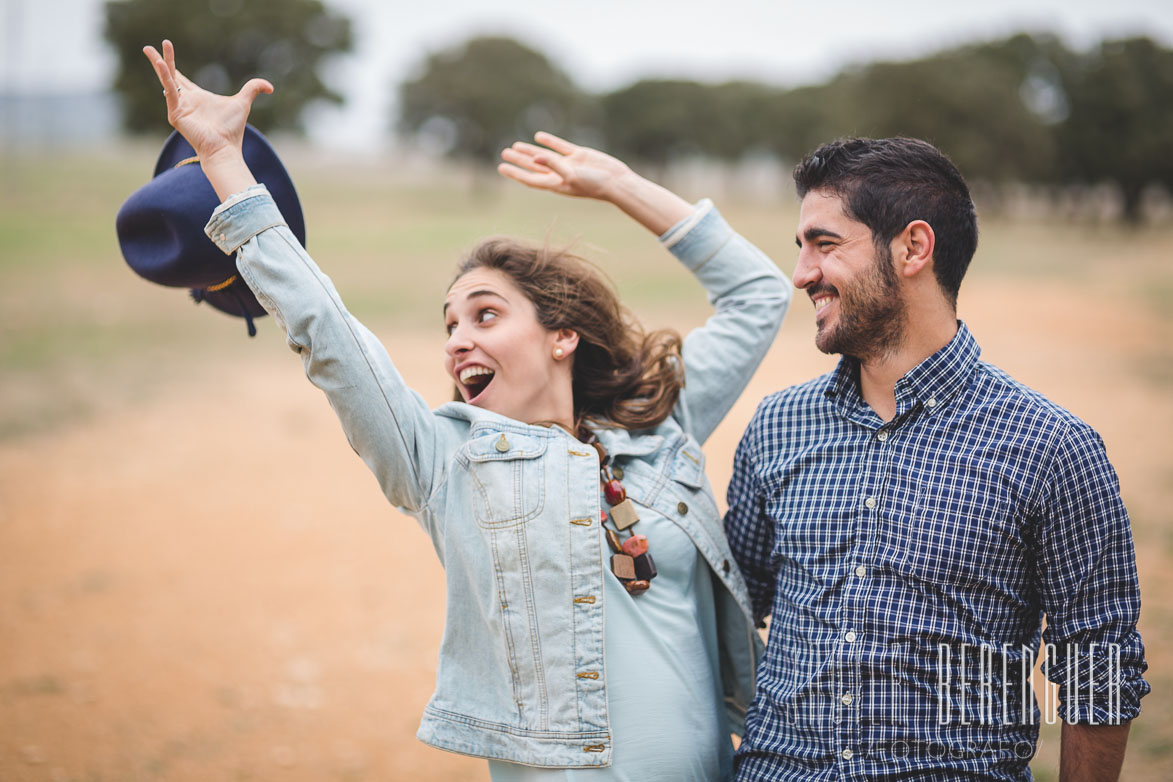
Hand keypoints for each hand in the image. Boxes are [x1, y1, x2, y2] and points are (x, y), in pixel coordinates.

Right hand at [142, 39, 272, 163]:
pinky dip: (165, 77)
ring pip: (166, 80)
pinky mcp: (176, 114)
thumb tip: (270, 87)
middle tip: (147, 47)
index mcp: (197, 97)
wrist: (225, 147)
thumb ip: (253, 90)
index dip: (172, 64)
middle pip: (169, 76)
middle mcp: (186, 101)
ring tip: (148, 49)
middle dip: (160, 60)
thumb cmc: (232, 129)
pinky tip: (161, 63)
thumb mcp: (243, 102)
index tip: (166, 49)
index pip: (181, 78)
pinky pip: (169, 91)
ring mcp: (179, 107)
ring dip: (158, 65)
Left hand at [498, 132, 634, 202]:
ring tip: (514, 145)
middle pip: (533, 166)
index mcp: (555, 184)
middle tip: (503, 152)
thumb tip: (534, 156)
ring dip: (529, 151)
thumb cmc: (595, 184)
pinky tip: (538, 136)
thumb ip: (554, 165)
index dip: (515, 173)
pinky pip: (559, 147)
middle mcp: (559, 174)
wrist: (617, 181)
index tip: (501, 167)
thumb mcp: (572, 176)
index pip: (530, 178)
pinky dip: (548, 142)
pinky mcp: (579, 155)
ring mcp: (568, 164)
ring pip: (543, 156)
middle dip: (518, 160)